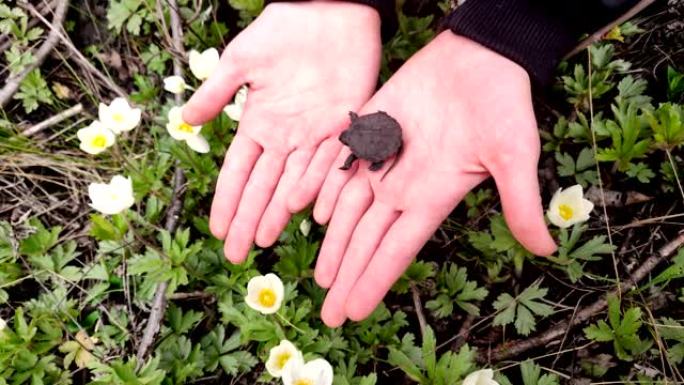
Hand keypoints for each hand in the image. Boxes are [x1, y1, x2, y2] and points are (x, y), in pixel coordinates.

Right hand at [183, 1, 381, 261]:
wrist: (329, 11)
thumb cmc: (282, 32)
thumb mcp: (241, 62)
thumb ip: (217, 93)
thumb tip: (186, 120)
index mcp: (260, 124)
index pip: (239, 172)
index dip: (228, 202)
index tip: (217, 230)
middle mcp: (286, 138)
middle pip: (263, 187)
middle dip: (249, 220)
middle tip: (238, 254)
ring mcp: (315, 136)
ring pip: (294, 183)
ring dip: (280, 212)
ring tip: (267, 240)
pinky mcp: (344, 127)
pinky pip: (332, 164)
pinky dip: (323, 188)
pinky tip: (314, 213)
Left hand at [309, 32, 557, 326]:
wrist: (479, 55)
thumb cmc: (502, 104)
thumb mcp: (515, 157)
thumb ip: (521, 203)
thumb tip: (546, 250)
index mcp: (431, 197)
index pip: (395, 251)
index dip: (373, 281)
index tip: (356, 313)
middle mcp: (402, 185)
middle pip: (365, 242)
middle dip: (347, 278)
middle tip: (330, 314)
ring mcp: (383, 159)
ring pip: (347, 211)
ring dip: (332, 245)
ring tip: (321, 279)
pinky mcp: (369, 130)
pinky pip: (338, 166)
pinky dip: (322, 190)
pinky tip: (307, 213)